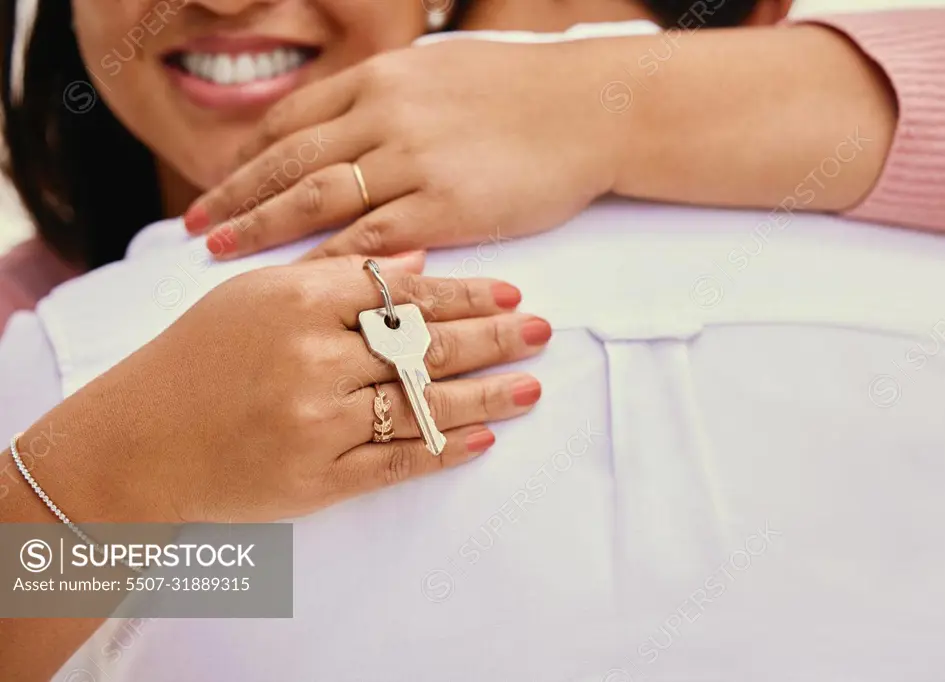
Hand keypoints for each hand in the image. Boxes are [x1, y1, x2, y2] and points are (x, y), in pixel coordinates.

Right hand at [32, 253, 549, 522]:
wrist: (139, 443)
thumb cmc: (196, 357)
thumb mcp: (253, 296)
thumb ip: (331, 276)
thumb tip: (415, 261)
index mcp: (296, 302)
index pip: (402, 294)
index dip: (464, 294)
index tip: (510, 293)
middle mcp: (312, 359)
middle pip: (425, 346)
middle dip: (494, 338)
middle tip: (544, 332)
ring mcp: (318, 423)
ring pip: (422, 405)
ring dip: (487, 395)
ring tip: (533, 387)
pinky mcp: (318, 479)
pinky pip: (397, 463)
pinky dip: (445, 451)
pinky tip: (486, 440)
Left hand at [183, 39, 623, 259]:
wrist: (592, 108)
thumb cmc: (526, 91)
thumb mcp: (444, 71)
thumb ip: (393, 96)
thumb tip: (355, 118)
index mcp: (381, 79)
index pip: (293, 118)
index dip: (250, 154)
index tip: (222, 181)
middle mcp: (383, 114)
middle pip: (287, 158)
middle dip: (234, 193)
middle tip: (193, 226)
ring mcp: (411, 160)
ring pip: (314, 198)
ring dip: (260, 227)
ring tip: (220, 252)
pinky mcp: (444, 206)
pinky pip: (371, 239)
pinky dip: (327, 259)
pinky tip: (296, 280)